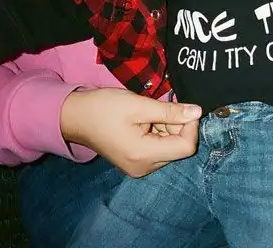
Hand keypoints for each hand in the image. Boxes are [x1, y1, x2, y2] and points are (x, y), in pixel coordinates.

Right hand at [60, 87, 201, 176]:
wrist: (73, 116)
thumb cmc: (103, 108)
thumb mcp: (140, 105)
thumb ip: (171, 111)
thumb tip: (198, 111)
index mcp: (143, 155)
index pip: (186, 147)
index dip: (190, 125)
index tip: (182, 107)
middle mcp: (143, 167)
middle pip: (179, 148)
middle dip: (177, 126)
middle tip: (160, 108)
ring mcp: (139, 167)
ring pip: (170, 147)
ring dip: (167, 128)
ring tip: (149, 114)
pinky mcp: (136, 162)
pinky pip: (159, 149)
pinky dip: (159, 133)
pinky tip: (145, 121)